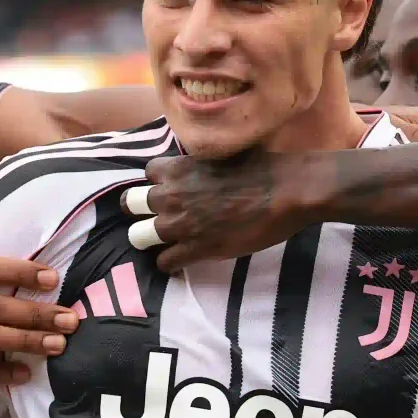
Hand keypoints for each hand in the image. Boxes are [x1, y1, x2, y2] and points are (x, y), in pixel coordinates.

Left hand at [123, 149, 328, 271]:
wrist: (286, 191)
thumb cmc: (263, 168)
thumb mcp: (223, 154)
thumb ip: (202, 164)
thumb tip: (203, 165)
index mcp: (178, 168)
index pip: (147, 174)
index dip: (159, 184)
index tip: (172, 191)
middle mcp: (170, 195)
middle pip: (131, 205)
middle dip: (143, 211)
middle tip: (161, 217)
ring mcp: (179, 224)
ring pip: (139, 236)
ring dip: (153, 239)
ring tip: (169, 241)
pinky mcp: (195, 249)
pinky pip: (163, 262)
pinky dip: (171, 263)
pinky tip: (183, 260)